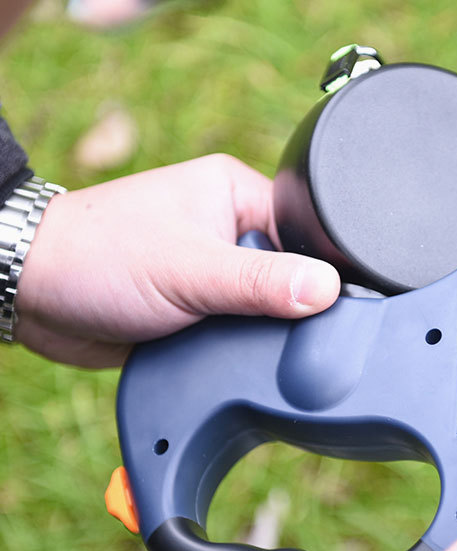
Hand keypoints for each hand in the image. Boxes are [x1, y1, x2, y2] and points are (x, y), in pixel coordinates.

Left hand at [15, 154, 339, 366]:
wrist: (34, 295)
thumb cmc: (100, 257)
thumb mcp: (193, 271)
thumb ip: (262, 284)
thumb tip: (330, 290)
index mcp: (235, 193)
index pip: (307, 233)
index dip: (319, 273)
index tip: (323, 309)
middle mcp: (227, 229)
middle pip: (290, 280)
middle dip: (281, 312)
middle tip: (263, 330)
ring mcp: (212, 273)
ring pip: (263, 315)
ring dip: (252, 337)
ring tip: (234, 341)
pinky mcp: (196, 311)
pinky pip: (235, 337)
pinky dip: (232, 352)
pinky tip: (225, 358)